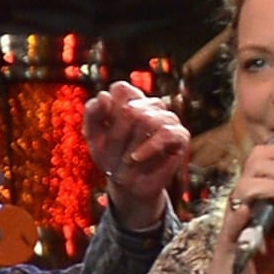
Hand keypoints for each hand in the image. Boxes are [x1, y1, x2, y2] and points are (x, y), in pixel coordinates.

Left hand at [82, 82, 191, 230]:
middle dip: (117, 134)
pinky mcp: (180, 135)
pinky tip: (135, 158)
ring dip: (131, 144)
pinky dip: (148, 147)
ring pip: (148, 119)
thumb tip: (104, 96)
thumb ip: (93, 113)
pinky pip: (166, 132)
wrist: (127, 185)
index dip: (108, 110)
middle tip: (112, 153)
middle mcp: (152, 105)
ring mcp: (168, 118)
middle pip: (130, 109)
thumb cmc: (111, 156)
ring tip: (126, 159)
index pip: (121, 89)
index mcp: (131, 100)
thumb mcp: (94, 136)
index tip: (102, 130)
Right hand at [215, 126, 273, 265]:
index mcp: (253, 193)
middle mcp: (241, 199)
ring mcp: (234, 216)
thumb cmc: (256, 254)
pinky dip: (243, 211)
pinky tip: (253, 212)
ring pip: (246, 185)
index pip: (262, 156)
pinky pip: (233, 218)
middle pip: (255, 162)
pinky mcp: (229, 236)